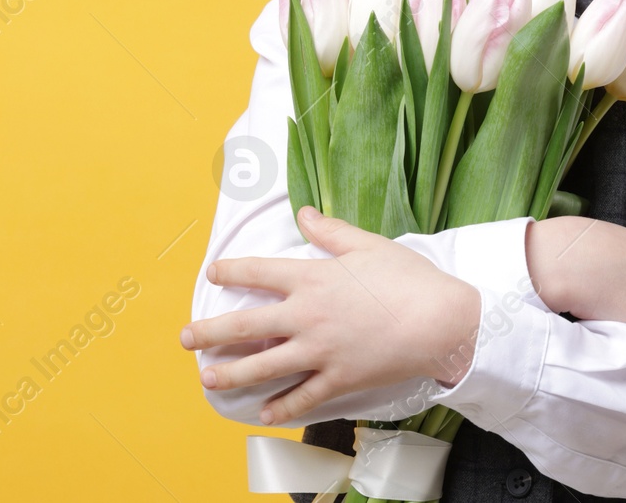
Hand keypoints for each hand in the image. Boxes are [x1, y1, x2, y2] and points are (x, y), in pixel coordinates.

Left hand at [182, 206, 481, 424]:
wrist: (440, 320)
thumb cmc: (406, 278)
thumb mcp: (367, 244)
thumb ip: (330, 230)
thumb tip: (304, 212)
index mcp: (311, 278)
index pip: (258, 272)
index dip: (231, 271)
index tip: (213, 273)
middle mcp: (306, 316)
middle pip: (245, 326)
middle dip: (210, 332)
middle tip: (185, 338)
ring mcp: (319, 351)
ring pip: (263, 366)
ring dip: (231, 374)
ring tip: (207, 378)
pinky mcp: (338, 378)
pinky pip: (302, 396)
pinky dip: (281, 407)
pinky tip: (264, 413)